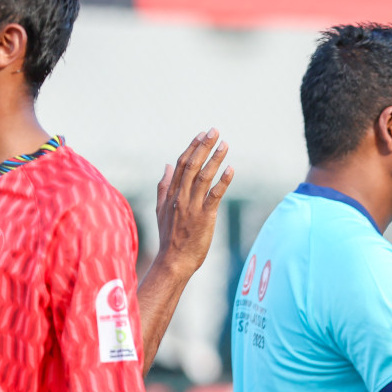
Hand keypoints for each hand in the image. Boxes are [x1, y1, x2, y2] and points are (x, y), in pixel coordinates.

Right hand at [155, 129, 233, 275]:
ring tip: (225, 144)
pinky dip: (223, 181)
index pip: (181, 164)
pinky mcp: (204, 217)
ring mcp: (192, 206)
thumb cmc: (169, 236)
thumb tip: (166, 165)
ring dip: (215, 159)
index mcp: (171, 193)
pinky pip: (215, 195)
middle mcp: (180, 197)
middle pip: (192, 165)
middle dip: (204, 146)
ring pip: (204, 177)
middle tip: (215, 131)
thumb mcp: (160, 209)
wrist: (173, 260)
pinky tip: (231, 169)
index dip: (192, 147)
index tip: (202, 134)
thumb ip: (163, 186)